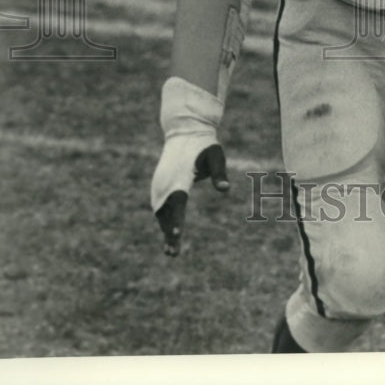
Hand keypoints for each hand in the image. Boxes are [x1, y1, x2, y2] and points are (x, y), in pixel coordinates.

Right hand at [151, 138, 228, 255]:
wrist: (184, 130)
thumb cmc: (204, 144)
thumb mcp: (216, 155)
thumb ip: (219, 173)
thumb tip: (225, 188)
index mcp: (179, 178)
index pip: (177, 202)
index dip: (176, 220)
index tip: (176, 235)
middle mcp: (166, 183)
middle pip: (166, 213)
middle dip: (169, 234)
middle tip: (173, 254)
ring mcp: (160, 185)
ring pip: (161, 212)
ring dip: (165, 230)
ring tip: (171, 251)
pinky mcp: (159, 185)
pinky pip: (159, 207)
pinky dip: (163, 221)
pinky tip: (169, 234)